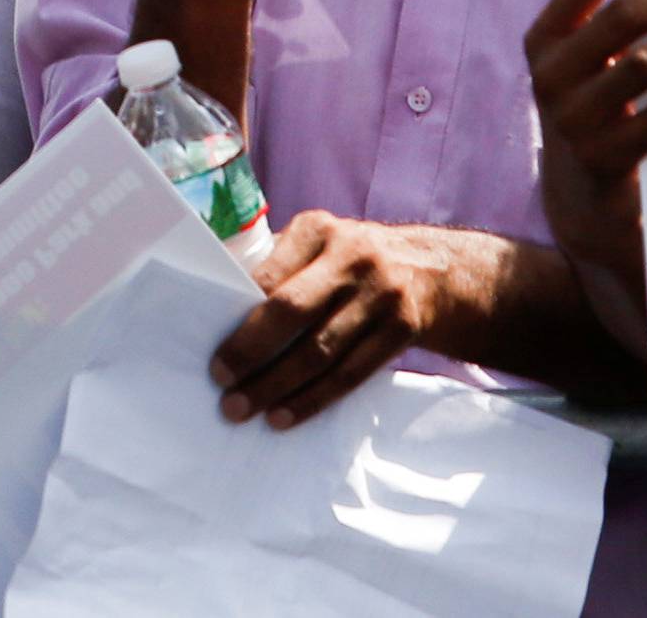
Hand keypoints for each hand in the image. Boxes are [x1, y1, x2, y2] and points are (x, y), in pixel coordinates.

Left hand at [210, 214, 448, 428]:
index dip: (239, 321)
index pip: (270, 277)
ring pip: (320, 349)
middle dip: (252, 354)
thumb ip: (277, 269)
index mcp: (319, 229)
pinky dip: (313, 399)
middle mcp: (353, 254)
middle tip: (222, 389)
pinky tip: (283, 417)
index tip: (214, 360)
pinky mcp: (402, 326)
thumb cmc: (350, 263)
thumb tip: (214, 314)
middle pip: (293, 310)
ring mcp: (382, 291)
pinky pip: (351, 372)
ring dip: (276, 386)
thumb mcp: (319, 245)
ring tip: (243, 409)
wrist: (433, 270)